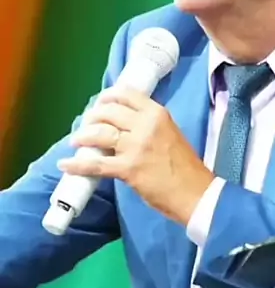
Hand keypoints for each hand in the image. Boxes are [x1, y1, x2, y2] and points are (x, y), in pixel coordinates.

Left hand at [57, 87, 214, 225]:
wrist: (195, 193)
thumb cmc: (185, 166)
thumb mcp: (170, 133)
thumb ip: (149, 126)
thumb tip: (123, 126)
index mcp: (157, 114)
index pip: (126, 94)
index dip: (107, 97)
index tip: (98, 103)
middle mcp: (145, 125)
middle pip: (108, 112)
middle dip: (92, 117)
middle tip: (86, 125)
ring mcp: (135, 146)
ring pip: (99, 133)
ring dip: (82, 137)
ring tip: (76, 141)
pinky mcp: (128, 168)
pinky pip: (96, 164)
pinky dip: (77, 165)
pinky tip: (66, 165)